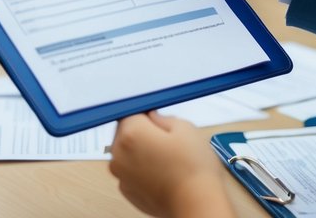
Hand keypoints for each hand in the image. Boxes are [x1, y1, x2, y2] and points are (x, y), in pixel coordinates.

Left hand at [109, 112, 235, 217]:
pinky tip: (162, 173)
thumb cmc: (193, 169)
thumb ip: (163, 118)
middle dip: (142, 133)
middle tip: (167, 141)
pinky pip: (131, 172)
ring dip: (141, 152)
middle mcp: (119, 154)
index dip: (146, 113)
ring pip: (127, 153)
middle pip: (125, 133)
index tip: (157, 118)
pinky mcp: (127, 191)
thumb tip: (154, 118)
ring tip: (167, 159)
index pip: (130, 111)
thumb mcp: (186, 128)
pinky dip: (142, 170)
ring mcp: (121, 175)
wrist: (196, 204)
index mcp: (131, 134)